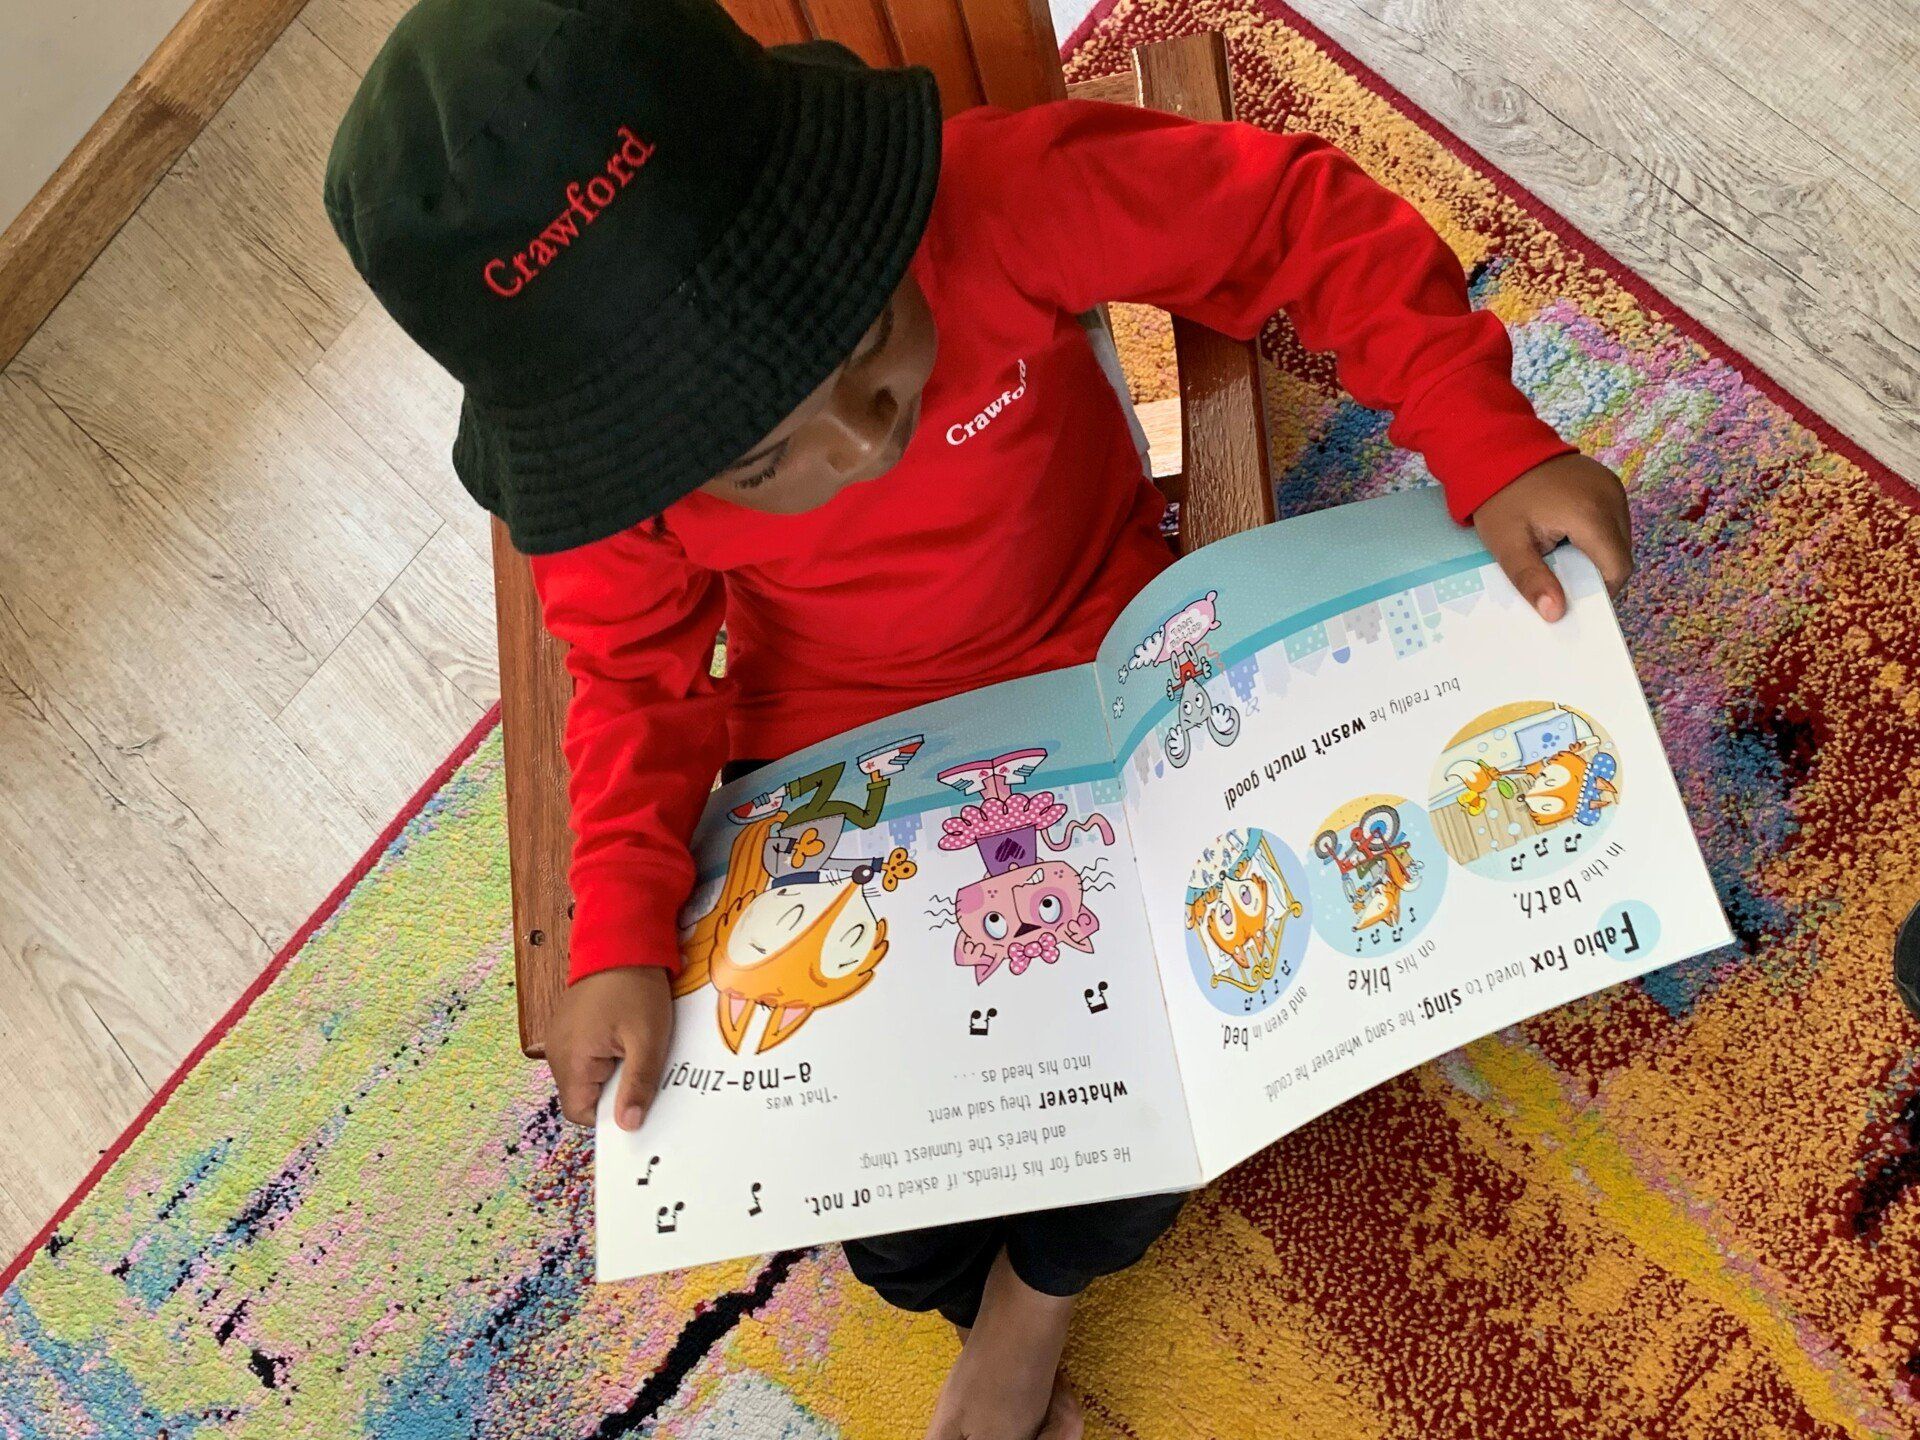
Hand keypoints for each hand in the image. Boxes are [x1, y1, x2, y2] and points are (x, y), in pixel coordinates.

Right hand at [546, 965, 674, 1129]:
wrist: (620, 942)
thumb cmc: (635, 989)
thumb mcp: (647, 1040)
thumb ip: (637, 1085)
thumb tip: (628, 1126)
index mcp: (571, 1061)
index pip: (581, 1114)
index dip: (610, 1116)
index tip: (637, 1104)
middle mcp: (556, 1054)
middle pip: (583, 1096)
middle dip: (613, 1092)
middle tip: (642, 1074)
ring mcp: (559, 1039)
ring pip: (585, 1076)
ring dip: (610, 1072)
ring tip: (633, 1052)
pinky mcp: (567, 1027)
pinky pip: (584, 1056)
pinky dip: (604, 1056)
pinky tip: (624, 1040)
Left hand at [1471, 453, 1632, 621]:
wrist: (1495, 449)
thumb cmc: (1499, 498)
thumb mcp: (1507, 545)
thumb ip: (1532, 580)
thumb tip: (1556, 614)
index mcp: (1591, 514)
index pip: (1617, 569)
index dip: (1599, 590)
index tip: (1571, 595)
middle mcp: (1611, 497)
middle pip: (1621, 554)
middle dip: (1595, 572)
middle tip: (1559, 574)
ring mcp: (1612, 486)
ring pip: (1619, 538)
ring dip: (1596, 553)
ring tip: (1559, 550)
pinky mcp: (1607, 481)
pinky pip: (1612, 519)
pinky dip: (1596, 534)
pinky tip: (1566, 532)